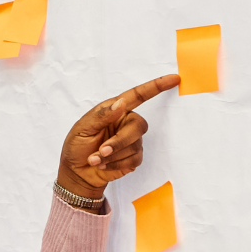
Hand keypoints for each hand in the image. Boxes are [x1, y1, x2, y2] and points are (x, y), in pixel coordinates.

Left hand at [57, 74, 180, 200]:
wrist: (77, 173)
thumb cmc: (76, 147)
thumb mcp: (82, 129)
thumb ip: (102, 116)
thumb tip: (121, 103)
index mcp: (114, 110)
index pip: (138, 96)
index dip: (156, 86)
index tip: (173, 78)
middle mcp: (125, 122)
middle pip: (138, 126)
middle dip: (120, 141)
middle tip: (102, 151)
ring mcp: (131, 140)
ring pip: (136, 145)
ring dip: (114, 155)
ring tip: (96, 159)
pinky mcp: (133, 157)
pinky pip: (134, 160)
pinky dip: (117, 164)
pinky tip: (104, 165)